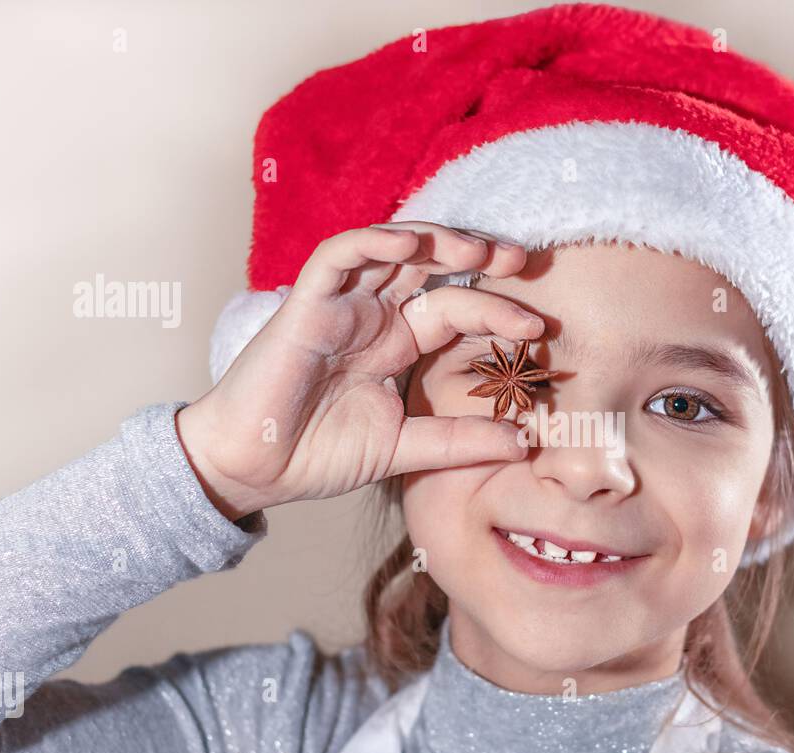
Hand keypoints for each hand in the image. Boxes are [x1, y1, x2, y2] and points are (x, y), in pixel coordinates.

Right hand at [175, 222, 541, 520]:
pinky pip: (338, 256)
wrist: (255, 471)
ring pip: (392, 249)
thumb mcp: (406, 448)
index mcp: (398, 343)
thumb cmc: (319, 455)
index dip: (498, 310)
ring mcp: (341, 306)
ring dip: (436, 240)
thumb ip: (461, 441)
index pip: (457, 310)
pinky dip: (372, 242)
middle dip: (479, 257)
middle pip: (434, 268)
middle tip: (522, 260)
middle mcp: (374, 316)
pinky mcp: (305, 304)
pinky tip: (410, 244)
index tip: (538, 328)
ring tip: (478, 248)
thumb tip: (525, 442)